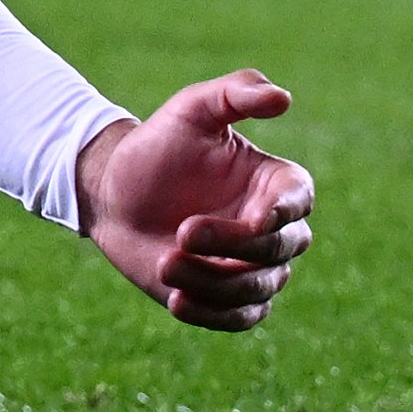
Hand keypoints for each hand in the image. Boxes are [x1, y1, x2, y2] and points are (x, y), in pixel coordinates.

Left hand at [74, 70, 315, 331]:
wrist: (114, 192)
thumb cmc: (157, 147)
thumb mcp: (191, 110)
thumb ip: (236, 93)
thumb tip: (283, 97)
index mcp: (277, 185)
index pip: (298, 202)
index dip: (281, 213)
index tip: (253, 218)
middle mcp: (273, 229)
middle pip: (279, 250)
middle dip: (233, 246)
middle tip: (181, 233)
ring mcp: (253, 267)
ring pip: (257, 288)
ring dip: (213, 281)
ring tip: (164, 264)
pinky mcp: (226, 297)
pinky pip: (238, 318)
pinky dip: (211, 315)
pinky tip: (176, 301)